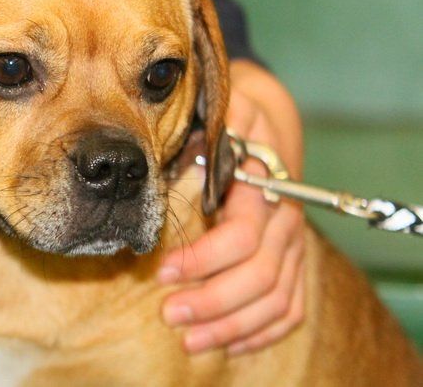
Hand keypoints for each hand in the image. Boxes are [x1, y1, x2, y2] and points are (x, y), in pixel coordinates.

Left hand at [158, 59, 304, 354]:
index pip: (242, 236)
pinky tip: (229, 344)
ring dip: (232, 325)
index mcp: (264, 189)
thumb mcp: (222, 113)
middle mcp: (285, 221)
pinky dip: (263, 331)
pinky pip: (291, 307)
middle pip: (260, 277)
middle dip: (213, 302)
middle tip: (169, 315)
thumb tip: (189, 141)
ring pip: (276, 299)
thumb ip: (209, 128)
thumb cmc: (232, 122)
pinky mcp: (295, 263)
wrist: (266, 129)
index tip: (162, 271)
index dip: (203, 259)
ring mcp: (294, 245)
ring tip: (189, 339)